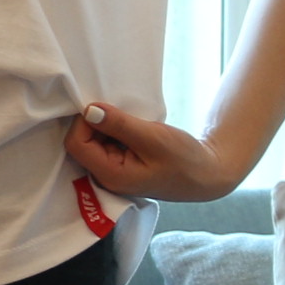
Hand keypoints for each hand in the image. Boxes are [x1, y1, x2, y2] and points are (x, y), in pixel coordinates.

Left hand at [65, 102, 240, 204]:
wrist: (207, 174)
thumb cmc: (185, 159)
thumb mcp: (152, 137)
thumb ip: (119, 124)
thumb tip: (89, 110)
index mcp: (110, 176)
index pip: (77, 145)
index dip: (84, 122)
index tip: (105, 108)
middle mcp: (105, 177)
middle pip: (81, 143)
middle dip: (95, 123)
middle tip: (119, 111)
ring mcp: (112, 172)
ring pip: (93, 141)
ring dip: (106, 126)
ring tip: (130, 120)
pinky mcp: (120, 165)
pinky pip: (106, 143)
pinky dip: (114, 131)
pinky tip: (131, 127)